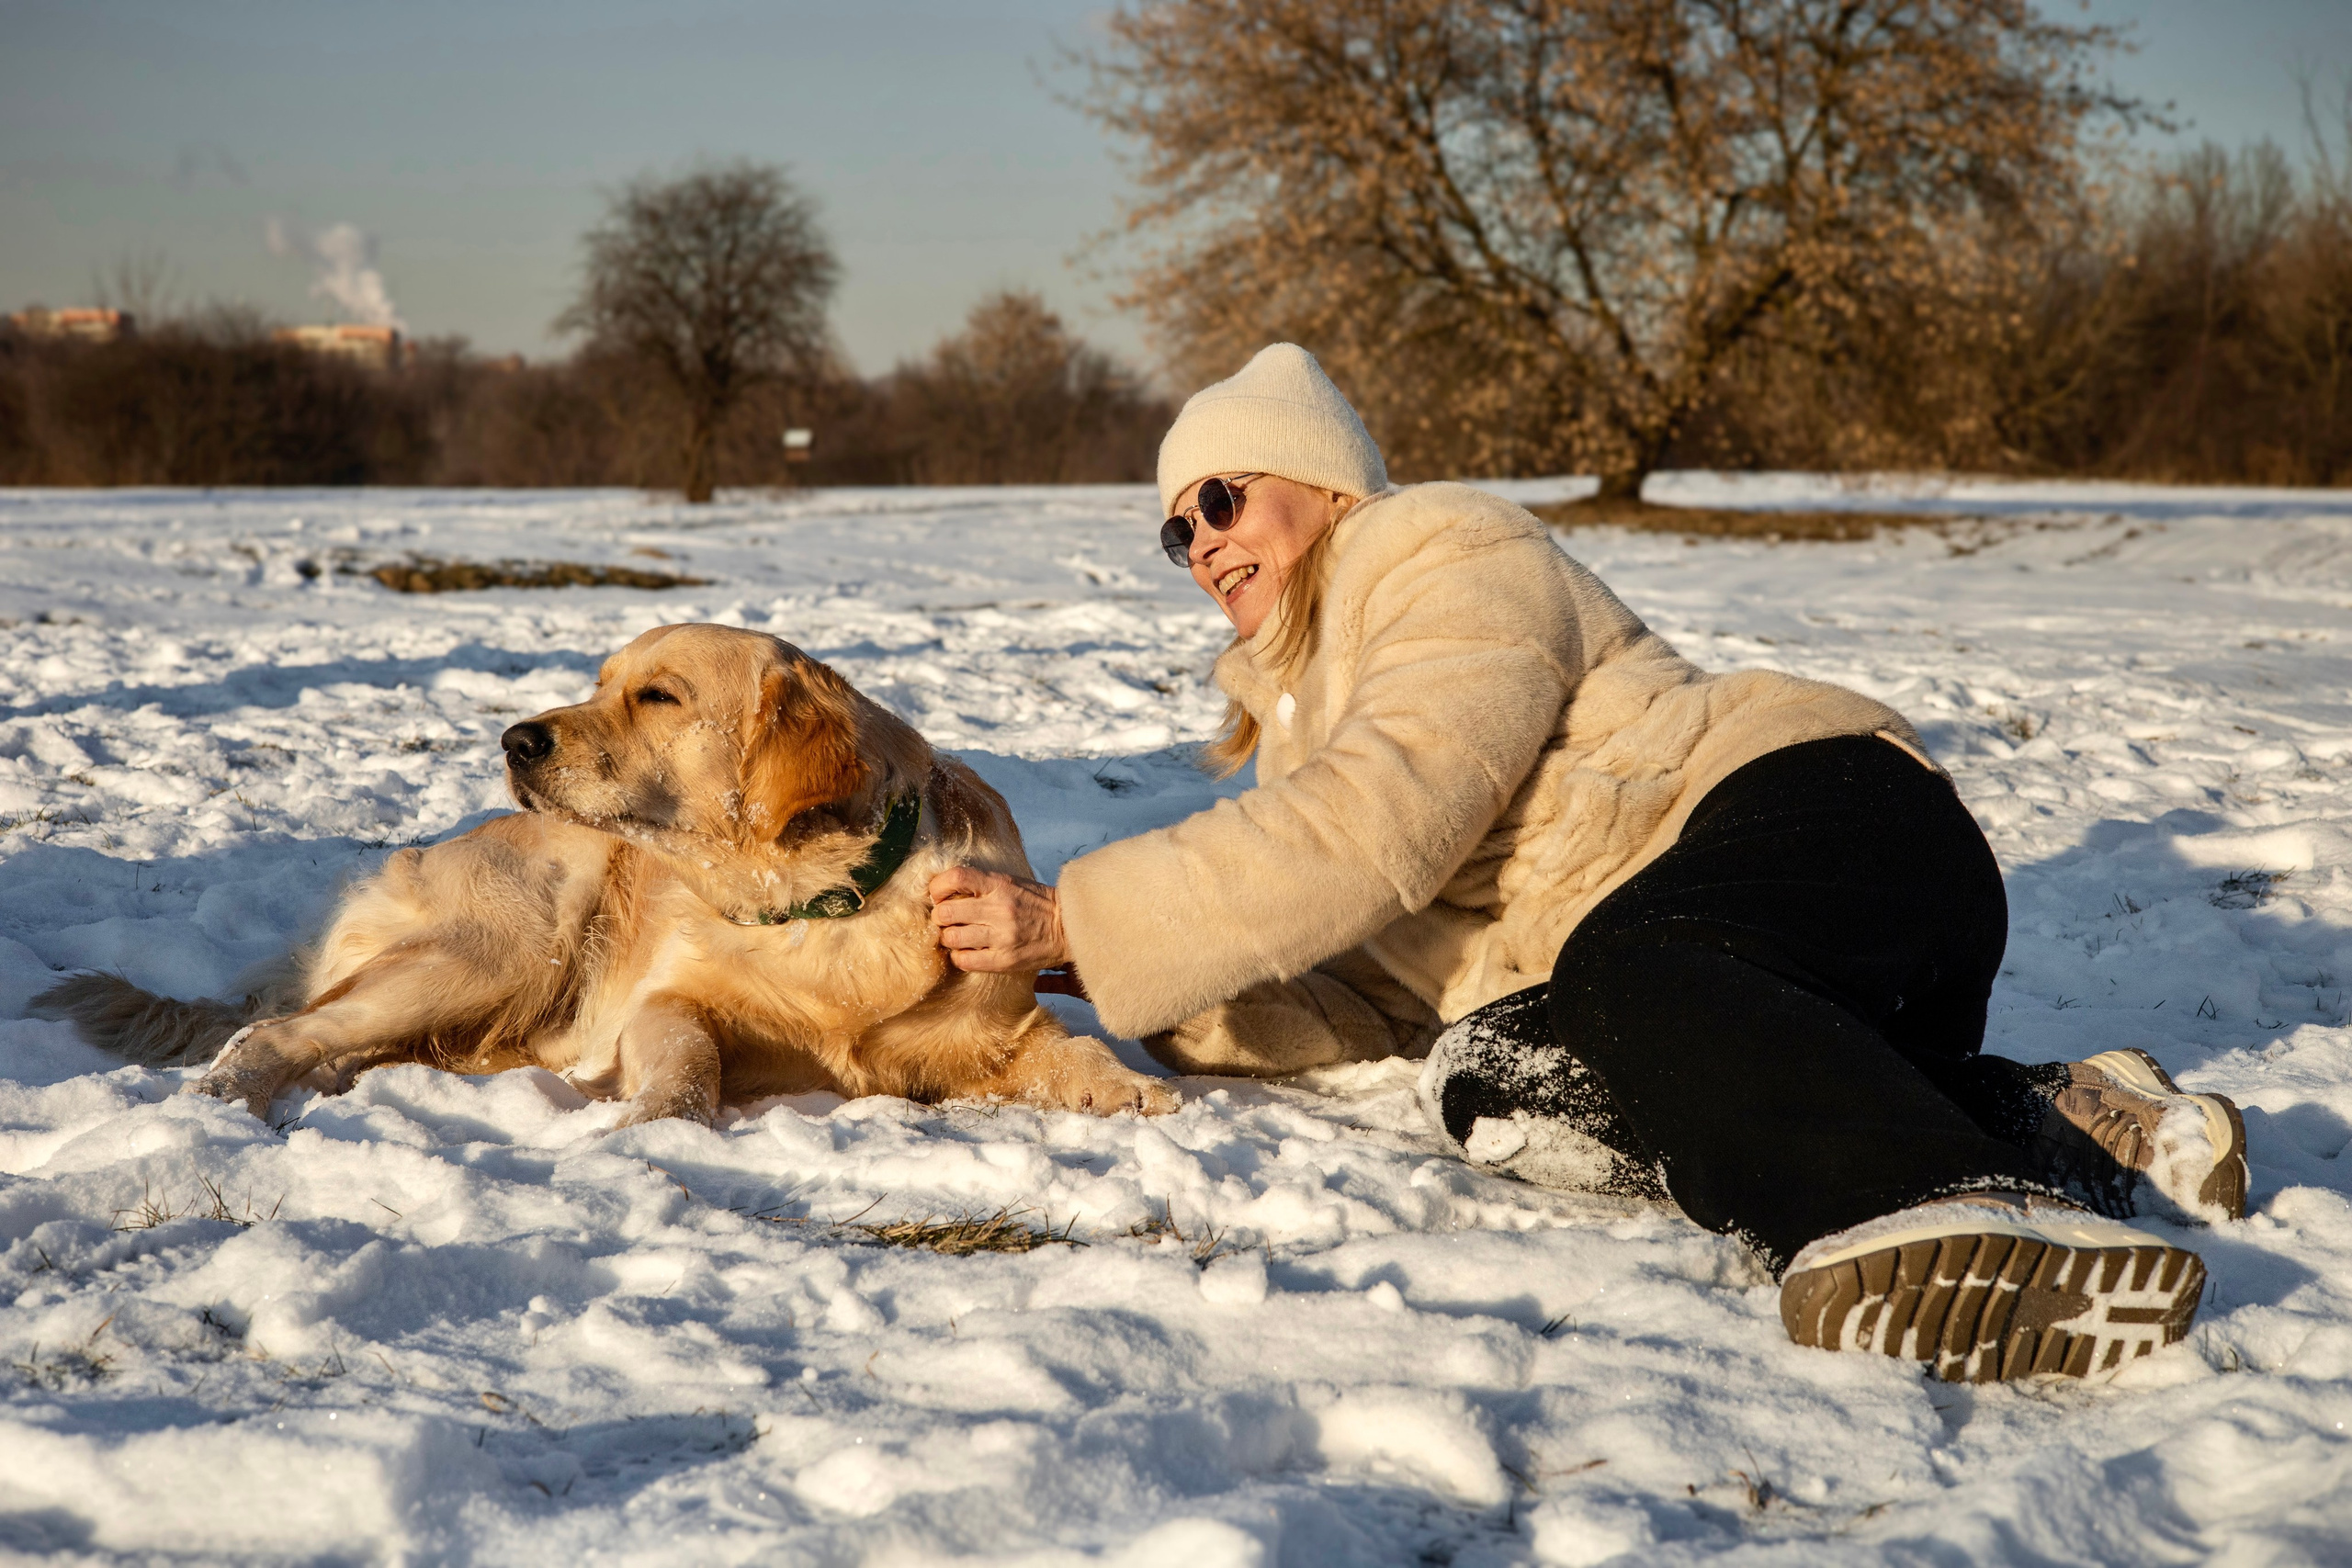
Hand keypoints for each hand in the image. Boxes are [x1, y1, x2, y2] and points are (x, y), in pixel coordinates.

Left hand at [928, 866, 1070, 972]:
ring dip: (948, 938)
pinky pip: (965, 961)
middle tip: (946, 919)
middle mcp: (999, 909)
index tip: (938, 894)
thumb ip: (982, 885)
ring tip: (956, 936)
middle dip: (940, 916)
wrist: (1069, 926)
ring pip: (952, 938)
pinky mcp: (1005, 960)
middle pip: (946, 912)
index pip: (955, 877)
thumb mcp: (1011, 882)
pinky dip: (959, 956)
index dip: (937, 886)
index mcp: (1000, 885)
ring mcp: (1002, 937)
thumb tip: (945, 891)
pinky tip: (966, 951)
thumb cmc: (1036, 902)